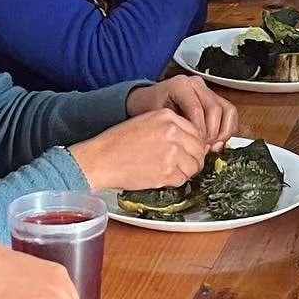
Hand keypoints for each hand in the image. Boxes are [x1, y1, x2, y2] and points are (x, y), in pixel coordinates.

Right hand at [70, 111, 207, 192]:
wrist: (99, 160)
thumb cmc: (116, 143)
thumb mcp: (145, 122)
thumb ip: (169, 128)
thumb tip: (191, 142)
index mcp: (167, 117)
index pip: (195, 131)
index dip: (193, 144)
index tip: (188, 151)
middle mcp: (173, 132)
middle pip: (199, 148)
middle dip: (193, 159)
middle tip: (182, 165)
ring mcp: (172, 152)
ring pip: (194, 165)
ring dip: (186, 171)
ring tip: (170, 171)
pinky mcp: (167, 171)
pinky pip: (182, 179)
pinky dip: (174, 181)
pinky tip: (161, 177)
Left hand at [127, 74, 236, 149]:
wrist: (147, 100)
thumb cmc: (149, 108)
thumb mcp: (156, 117)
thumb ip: (174, 128)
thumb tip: (194, 146)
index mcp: (180, 85)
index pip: (196, 109)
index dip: (199, 130)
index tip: (196, 146)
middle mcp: (197, 84)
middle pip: (215, 108)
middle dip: (212, 132)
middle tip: (205, 148)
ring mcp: (207, 90)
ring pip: (227, 110)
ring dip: (223, 131)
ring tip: (212, 146)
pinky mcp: (215, 98)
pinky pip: (230, 113)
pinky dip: (227, 129)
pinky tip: (217, 141)